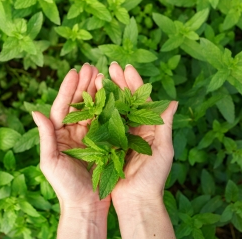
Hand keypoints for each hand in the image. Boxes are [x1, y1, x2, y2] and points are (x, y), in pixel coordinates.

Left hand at [32, 64, 109, 237]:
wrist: (86, 203)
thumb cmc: (65, 186)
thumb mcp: (51, 161)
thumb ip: (45, 136)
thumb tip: (35, 111)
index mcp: (60, 134)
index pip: (62, 107)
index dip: (68, 89)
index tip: (74, 72)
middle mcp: (74, 131)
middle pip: (79, 103)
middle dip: (84, 84)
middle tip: (91, 66)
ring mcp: (90, 135)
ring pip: (93, 109)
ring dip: (97, 91)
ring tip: (102, 74)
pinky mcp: (103, 141)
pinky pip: (105, 121)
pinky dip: (108, 107)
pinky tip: (113, 94)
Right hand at [95, 62, 176, 237]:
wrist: (136, 199)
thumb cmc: (153, 177)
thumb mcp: (163, 150)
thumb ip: (165, 125)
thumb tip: (173, 101)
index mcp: (149, 127)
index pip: (142, 100)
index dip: (135, 83)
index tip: (126, 68)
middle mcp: (134, 128)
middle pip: (126, 101)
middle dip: (119, 83)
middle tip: (111, 66)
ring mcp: (120, 134)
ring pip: (113, 109)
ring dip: (108, 93)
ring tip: (99, 76)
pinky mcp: (108, 143)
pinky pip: (103, 124)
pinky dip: (98, 111)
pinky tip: (92, 98)